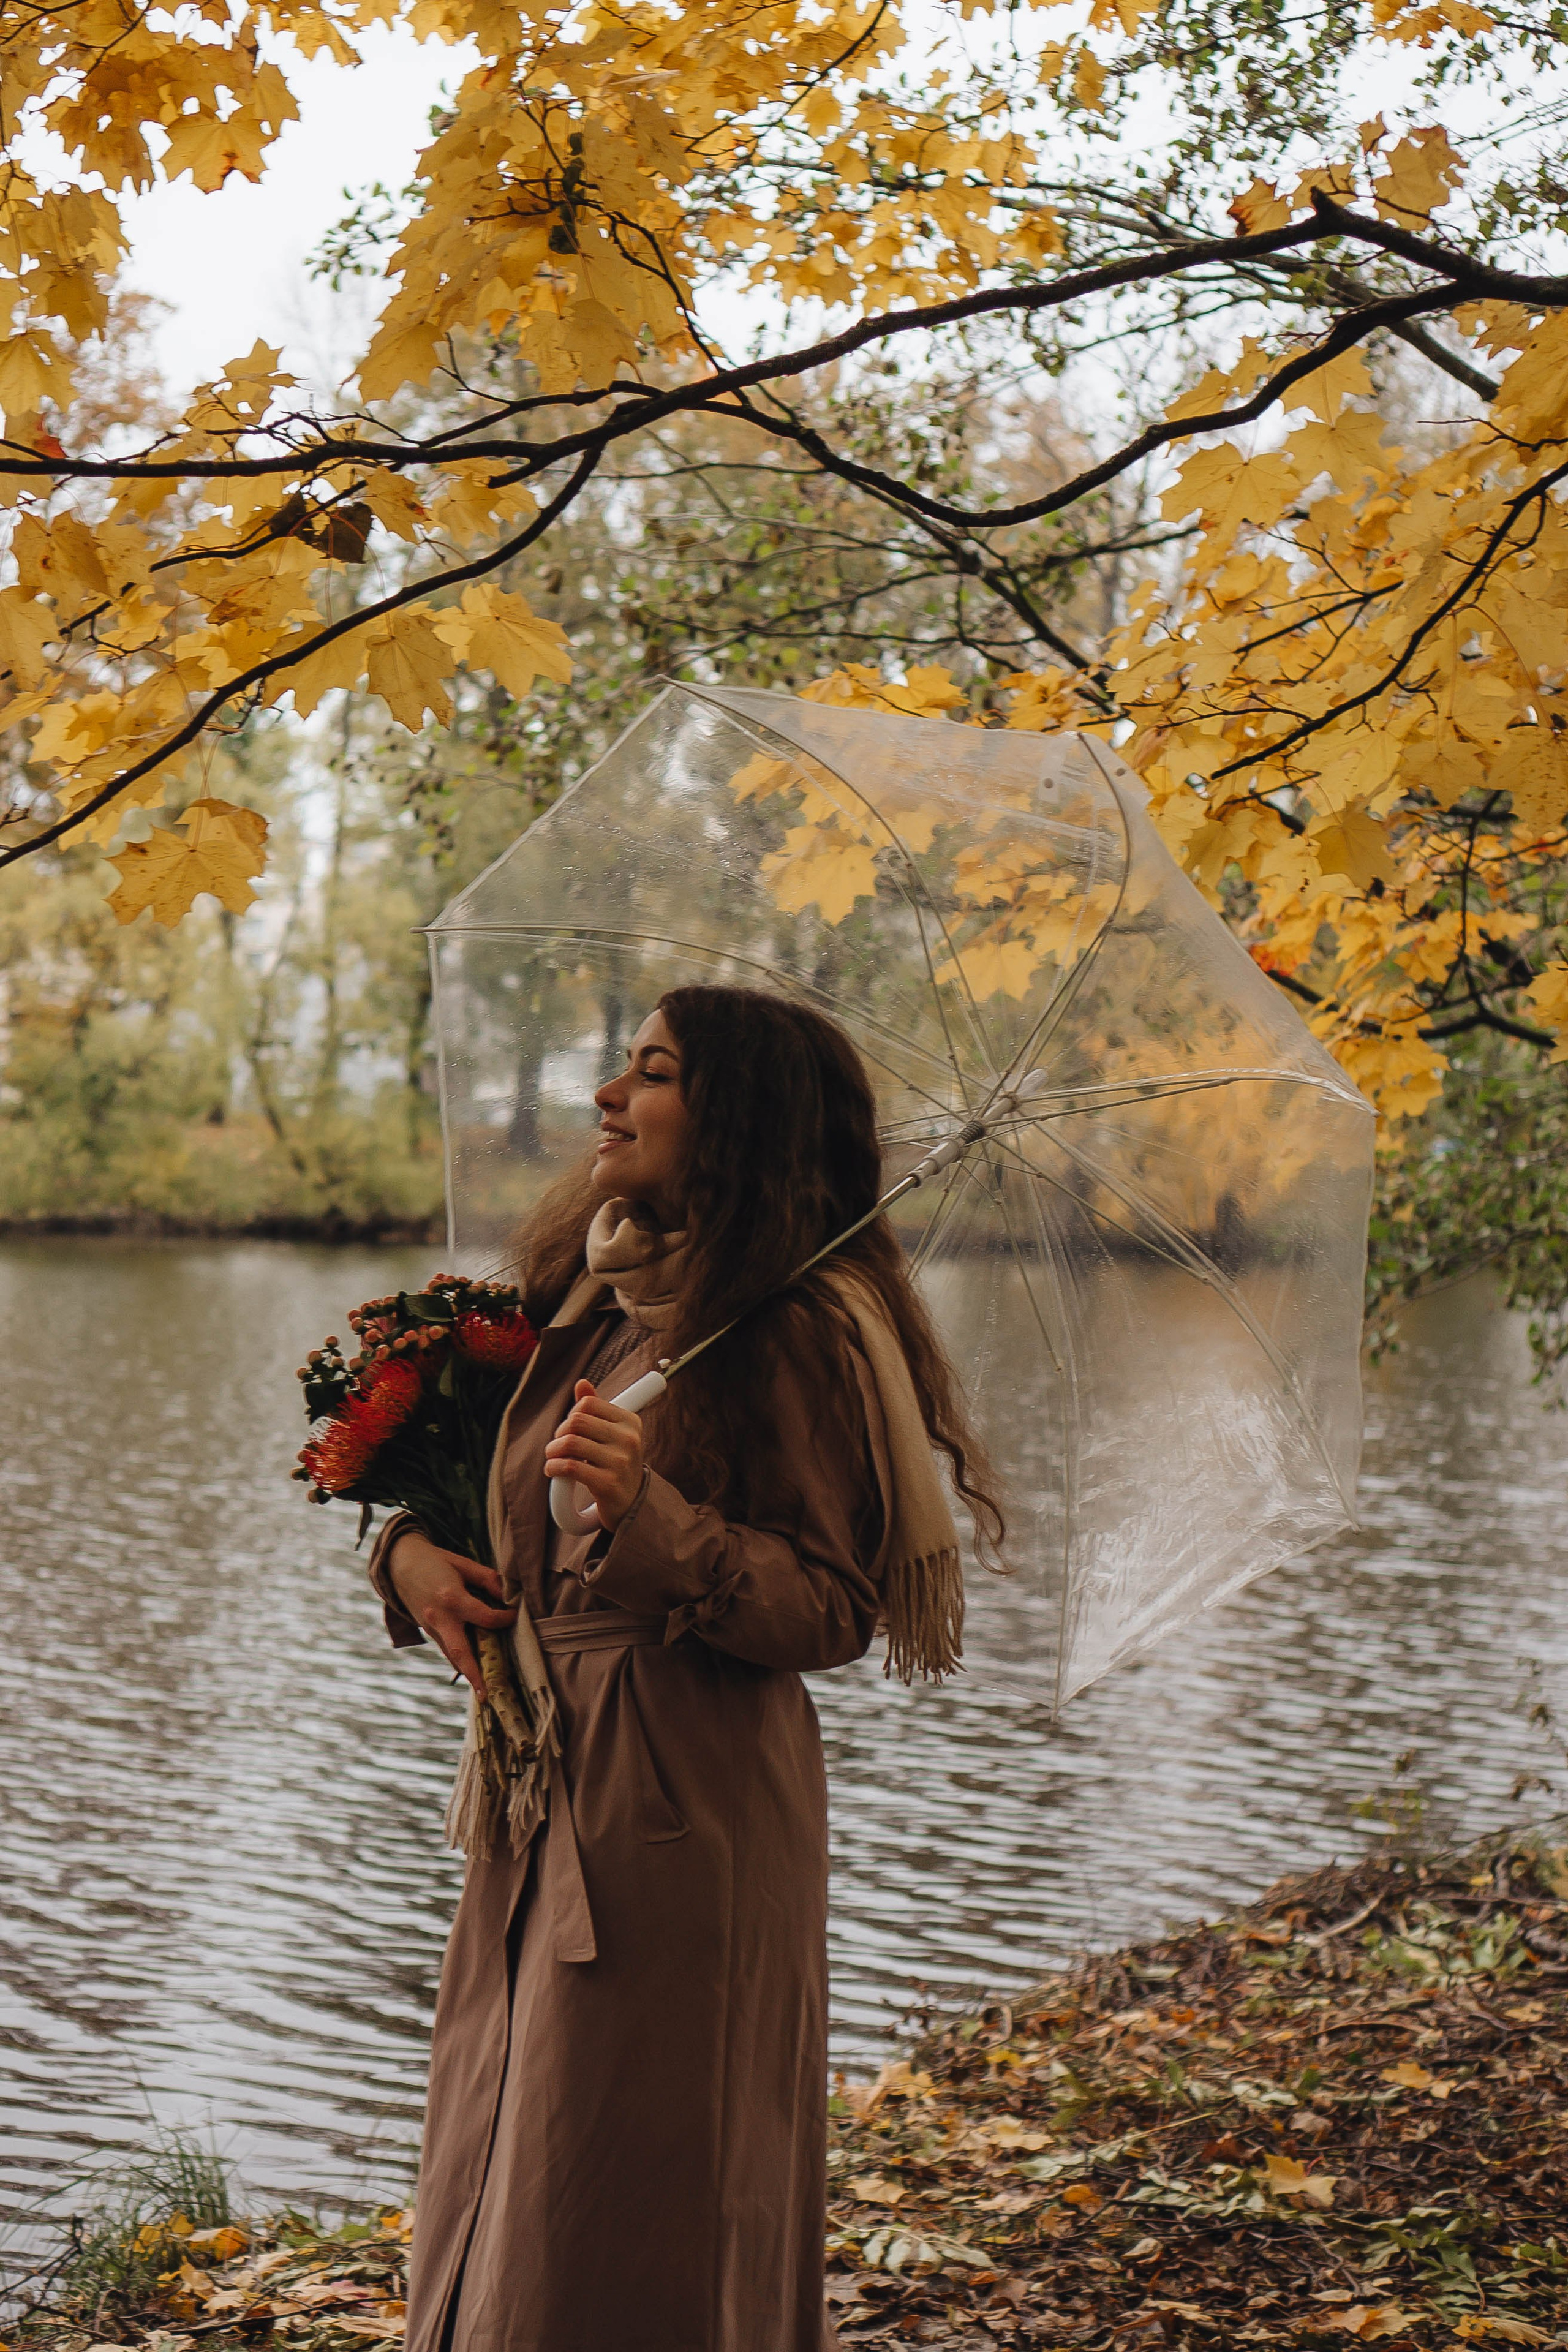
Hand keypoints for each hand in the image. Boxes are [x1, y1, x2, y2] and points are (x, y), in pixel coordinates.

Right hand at [386, 1528, 516, 1698]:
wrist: (399, 1564)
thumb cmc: (436, 1561)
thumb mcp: (464, 1564)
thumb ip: (488, 1579)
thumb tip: (509, 1596)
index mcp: (451, 1598)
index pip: (486, 1618)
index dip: (505, 1618)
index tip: (514, 1615)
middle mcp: (440, 1617)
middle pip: (459, 1652)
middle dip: (473, 1674)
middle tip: (486, 1696)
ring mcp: (431, 1627)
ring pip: (451, 1655)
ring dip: (467, 1671)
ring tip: (484, 1690)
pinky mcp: (427, 1630)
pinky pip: (445, 1647)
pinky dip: (459, 1658)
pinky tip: (472, 1667)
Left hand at [542, 1379, 644, 1531]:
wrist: (630, 1502)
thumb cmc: (616, 1463)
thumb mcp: (612, 1433)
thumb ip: (597, 1408)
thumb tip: (581, 1384)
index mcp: (630, 1422)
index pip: (588, 1404)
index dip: (571, 1414)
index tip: (569, 1429)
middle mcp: (629, 1439)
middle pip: (577, 1421)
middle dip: (559, 1433)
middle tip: (558, 1446)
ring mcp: (620, 1462)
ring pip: (570, 1443)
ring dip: (552, 1451)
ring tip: (552, 1458)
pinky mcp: (608, 1484)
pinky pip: (569, 1467)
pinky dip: (553, 1467)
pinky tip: (553, 1470)